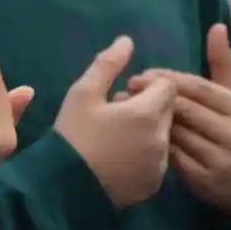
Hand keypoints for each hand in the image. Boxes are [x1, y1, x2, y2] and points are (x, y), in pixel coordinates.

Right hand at [57, 35, 175, 207]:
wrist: (62, 189)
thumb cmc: (72, 136)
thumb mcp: (82, 93)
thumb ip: (107, 64)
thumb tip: (127, 40)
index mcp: (147, 113)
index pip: (167, 86)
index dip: (148, 85)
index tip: (123, 92)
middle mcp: (161, 138)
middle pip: (168, 111)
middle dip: (148, 106)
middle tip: (117, 113)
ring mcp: (159, 164)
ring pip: (163, 136)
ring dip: (147, 130)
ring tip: (116, 136)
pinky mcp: (153, 185)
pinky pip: (157, 161)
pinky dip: (144, 154)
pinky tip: (119, 158)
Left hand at [127, 25, 230, 218]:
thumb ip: (222, 64)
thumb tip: (217, 26)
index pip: (197, 87)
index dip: (166, 80)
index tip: (140, 75)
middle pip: (184, 109)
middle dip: (151, 99)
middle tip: (125, 92)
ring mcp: (220, 158)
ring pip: (175, 133)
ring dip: (147, 123)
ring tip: (122, 114)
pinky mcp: (204, 179)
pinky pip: (172, 158)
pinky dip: (154, 147)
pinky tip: (136, 139)